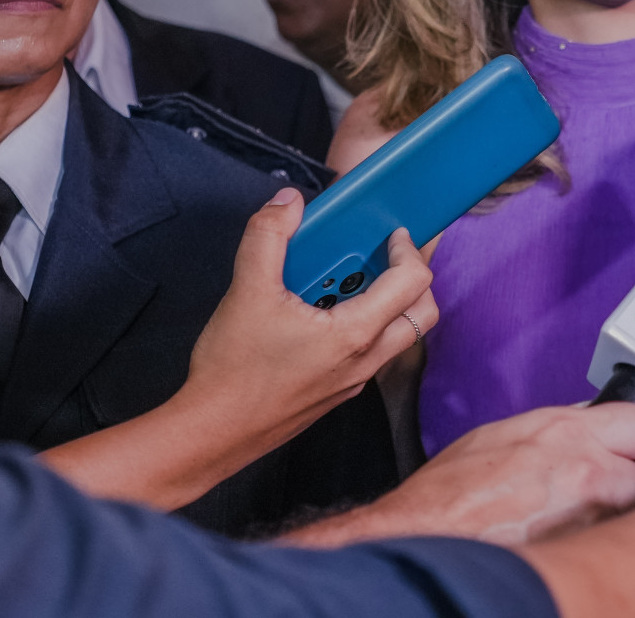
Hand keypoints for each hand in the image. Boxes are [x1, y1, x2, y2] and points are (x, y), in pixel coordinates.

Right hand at [39, 190, 435, 508]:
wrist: (212, 432)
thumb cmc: (233, 370)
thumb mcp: (247, 290)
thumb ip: (268, 236)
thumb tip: (288, 202)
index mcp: (356, 334)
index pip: (412, 283)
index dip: (408, 250)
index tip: (391, 233)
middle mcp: (365, 361)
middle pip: (422, 315)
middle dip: (411, 279)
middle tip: (379, 257)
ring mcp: (353, 381)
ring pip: (396, 337)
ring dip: (384, 303)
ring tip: (340, 281)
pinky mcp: (336, 393)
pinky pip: (368, 354)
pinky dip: (360, 326)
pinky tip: (316, 314)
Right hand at [284, 401, 634, 547]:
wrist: (419, 543)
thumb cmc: (447, 498)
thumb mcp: (502, 437)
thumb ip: (556, 430)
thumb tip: (588, 426)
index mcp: (567, 431)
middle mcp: (589, 468)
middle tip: (626, 495)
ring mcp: (590, 515)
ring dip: (623, 518)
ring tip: (589, 527)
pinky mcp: (584, 554)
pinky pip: (612, 547)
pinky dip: (604, 548)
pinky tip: (577, 549)